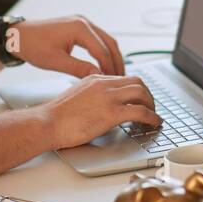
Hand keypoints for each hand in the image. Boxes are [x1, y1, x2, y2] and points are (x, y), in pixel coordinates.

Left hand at [8, 15, 125, 77]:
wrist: (18, 36)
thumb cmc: (33, 46)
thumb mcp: (56, 61)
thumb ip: (79, 69)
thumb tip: (98, 77)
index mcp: (79, 28)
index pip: (103, 51)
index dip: (110, 68)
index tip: (114, 82)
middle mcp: (83, 22)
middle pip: (110, 43)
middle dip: (117, 62)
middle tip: (121, 80)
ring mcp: (82, 22)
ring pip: (106, 40)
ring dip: (112, 57)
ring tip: (115, 74)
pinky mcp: (78, 27)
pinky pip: (97, 39)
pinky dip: (103, 52)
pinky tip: (104, 65)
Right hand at [38, 74, 159, 149]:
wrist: (47, 123)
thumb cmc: (57, 116)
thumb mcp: (77, 97)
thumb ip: (93, 96)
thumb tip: (104, 106)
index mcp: (95, 78)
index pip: (124, 78)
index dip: (137, 89)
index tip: (141, 99)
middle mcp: (104, 84)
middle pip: (137, 82)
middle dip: (148, 95)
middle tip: (150, 107)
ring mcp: (108, 97)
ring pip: (142, 93)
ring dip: (152, 105)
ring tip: (154, 115)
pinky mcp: (111, 113)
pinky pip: (140, 112)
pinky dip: (152, 117)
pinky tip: (154, 123)